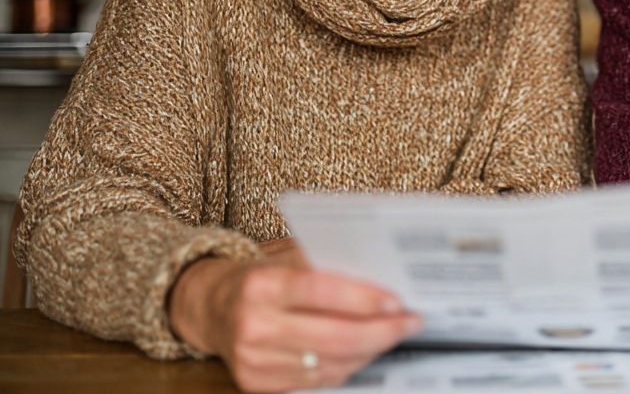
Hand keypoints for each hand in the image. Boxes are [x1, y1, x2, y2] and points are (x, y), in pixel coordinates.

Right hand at [168, 237, 420, 392]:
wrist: (211, 307)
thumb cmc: (260, 276)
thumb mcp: (285, 255)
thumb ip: (326, 261)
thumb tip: (381, 271)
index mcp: (260, 285)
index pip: (320, 291)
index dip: (363, 299)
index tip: (397, 300)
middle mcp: (253, 325)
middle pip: (332, 337)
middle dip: (381, 331)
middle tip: (411, 321)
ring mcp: (254, 361)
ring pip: (330, 364)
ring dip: (370, 350)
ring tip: (394, 333)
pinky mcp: (258, 385)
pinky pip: (317, 381)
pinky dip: (348, 365)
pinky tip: (366, 350)